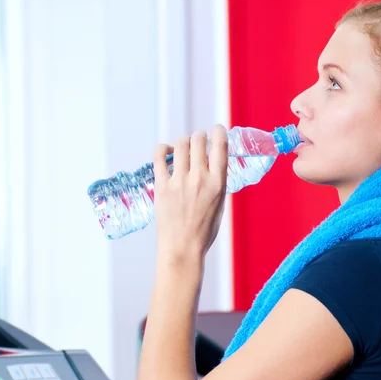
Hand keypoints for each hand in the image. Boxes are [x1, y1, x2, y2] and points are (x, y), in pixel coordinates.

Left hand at [153, 125, 227, 263]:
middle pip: (199, 140)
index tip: (217, 130)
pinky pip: (160, 156)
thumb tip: (212, 167)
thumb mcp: (220, 206)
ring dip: (184, 142)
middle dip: (200, 136)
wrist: (183, 249)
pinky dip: (163, 149)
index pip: (220, 145)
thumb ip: (217, 184)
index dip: (219, 131)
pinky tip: (167, 152)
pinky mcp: (162, 186)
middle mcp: (199, 178)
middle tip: (199, 141)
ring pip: (181, 145)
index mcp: (218, 183)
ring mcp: (179, 181)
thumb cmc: (203, 232)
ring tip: (184, 147)